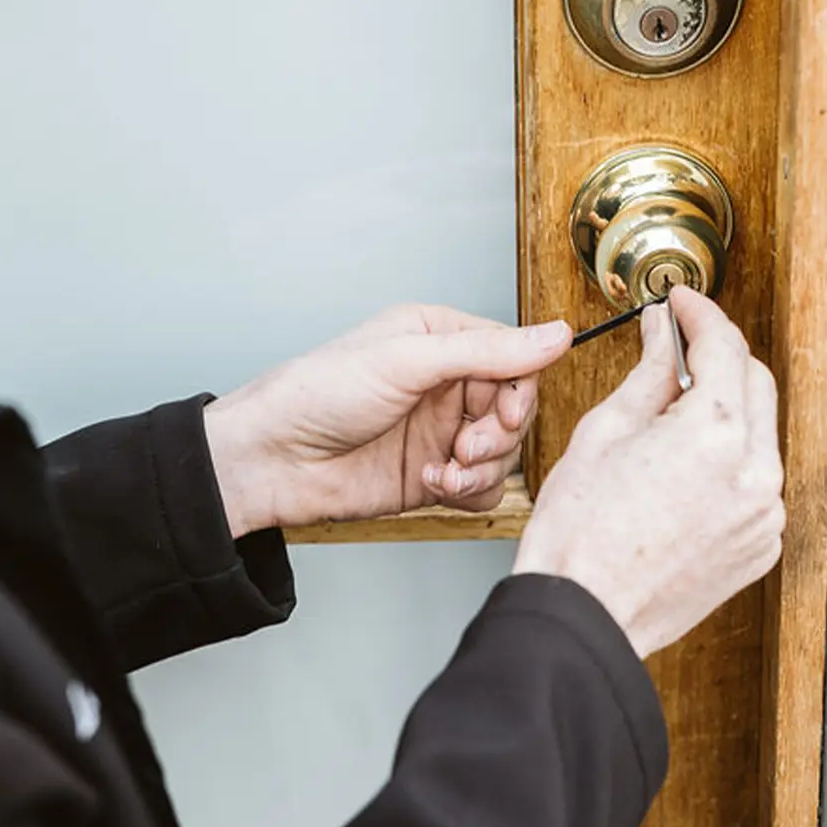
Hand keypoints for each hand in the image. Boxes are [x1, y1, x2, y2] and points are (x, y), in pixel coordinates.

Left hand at [202, 305, 572, 533]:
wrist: (272, 461)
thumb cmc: (318, 394)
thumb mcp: (406, 360)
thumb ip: (486, 351)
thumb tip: (554, 334)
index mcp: (441, 339)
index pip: (514, 357)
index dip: (519, 389)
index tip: (503, 411)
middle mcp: (445, 384)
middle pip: (515, 408)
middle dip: (500, 433)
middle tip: (467, 445)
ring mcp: (439, 432)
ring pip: (504, 452)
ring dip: (482, 467)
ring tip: (444, 469)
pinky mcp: (432, 476)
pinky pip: (482, 487)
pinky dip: (467, 492)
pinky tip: (431, 485)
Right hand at [512, 288, 783, 657]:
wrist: (585, 614)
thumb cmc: (581, 534)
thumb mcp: (605, 431)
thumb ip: (648, 373)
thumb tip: (662, 335)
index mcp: (714, 434)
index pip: (725, 346)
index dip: (700, 314)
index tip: (681, 304)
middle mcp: (753, 473)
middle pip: (755, 383)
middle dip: (719, 358)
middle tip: (678, 348)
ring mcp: (763, 514)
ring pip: (758, 435)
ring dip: (724, 412)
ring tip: (669, 420)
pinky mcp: (761, 545)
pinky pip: (755, 483)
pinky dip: (728, 464)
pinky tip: (683, 471)